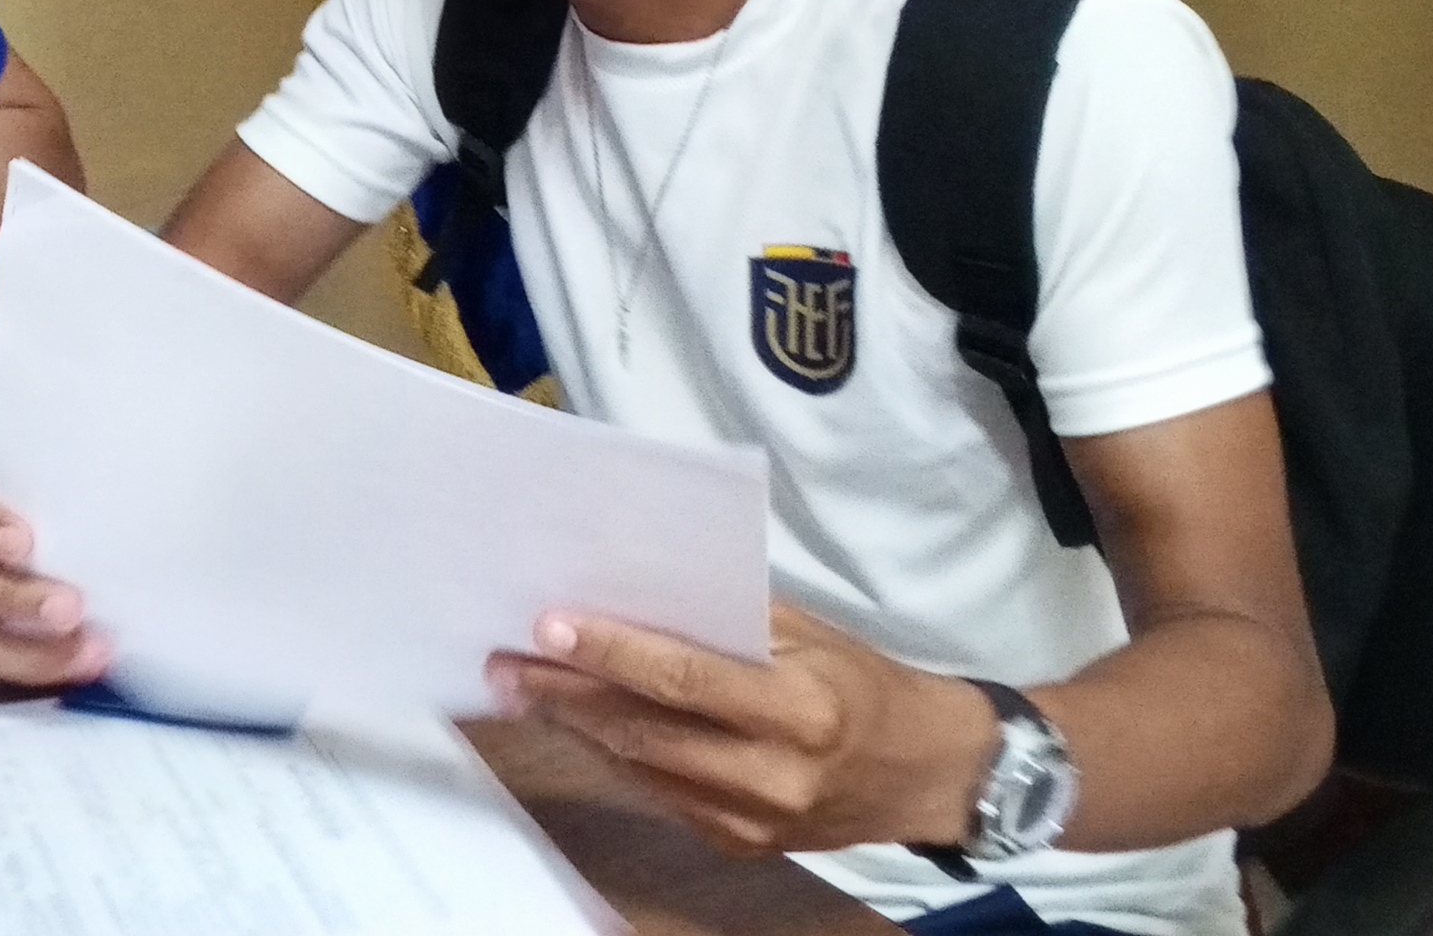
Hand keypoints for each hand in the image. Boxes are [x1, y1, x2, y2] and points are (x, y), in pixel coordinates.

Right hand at [0, 477, 110, 686]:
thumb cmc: (60, 513)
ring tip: (86, 650)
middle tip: (69, 607)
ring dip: (28, 650)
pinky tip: (86, 665)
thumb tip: (147, 503)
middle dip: (10, 598)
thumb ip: (79, 498)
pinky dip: (41, 670)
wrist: (56, 556)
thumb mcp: (62, 495)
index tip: (24, 542)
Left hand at [490, 601, 992, 857]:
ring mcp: (754, 819)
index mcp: (801, 709)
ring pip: (641, 768)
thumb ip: (731, 618)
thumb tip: (637, 589)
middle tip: (505, 663)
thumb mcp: (813, 634)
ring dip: (575, 727)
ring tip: (523, 689)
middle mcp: (775, 774)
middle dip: (566, 694)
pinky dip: (615, 755)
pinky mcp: (740, 843)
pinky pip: (660, 794)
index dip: (612, 653)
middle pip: (647, 730)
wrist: (927, 774)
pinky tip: (579, 724)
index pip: (686, 678)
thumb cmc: (864, 685)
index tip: (549, 627)